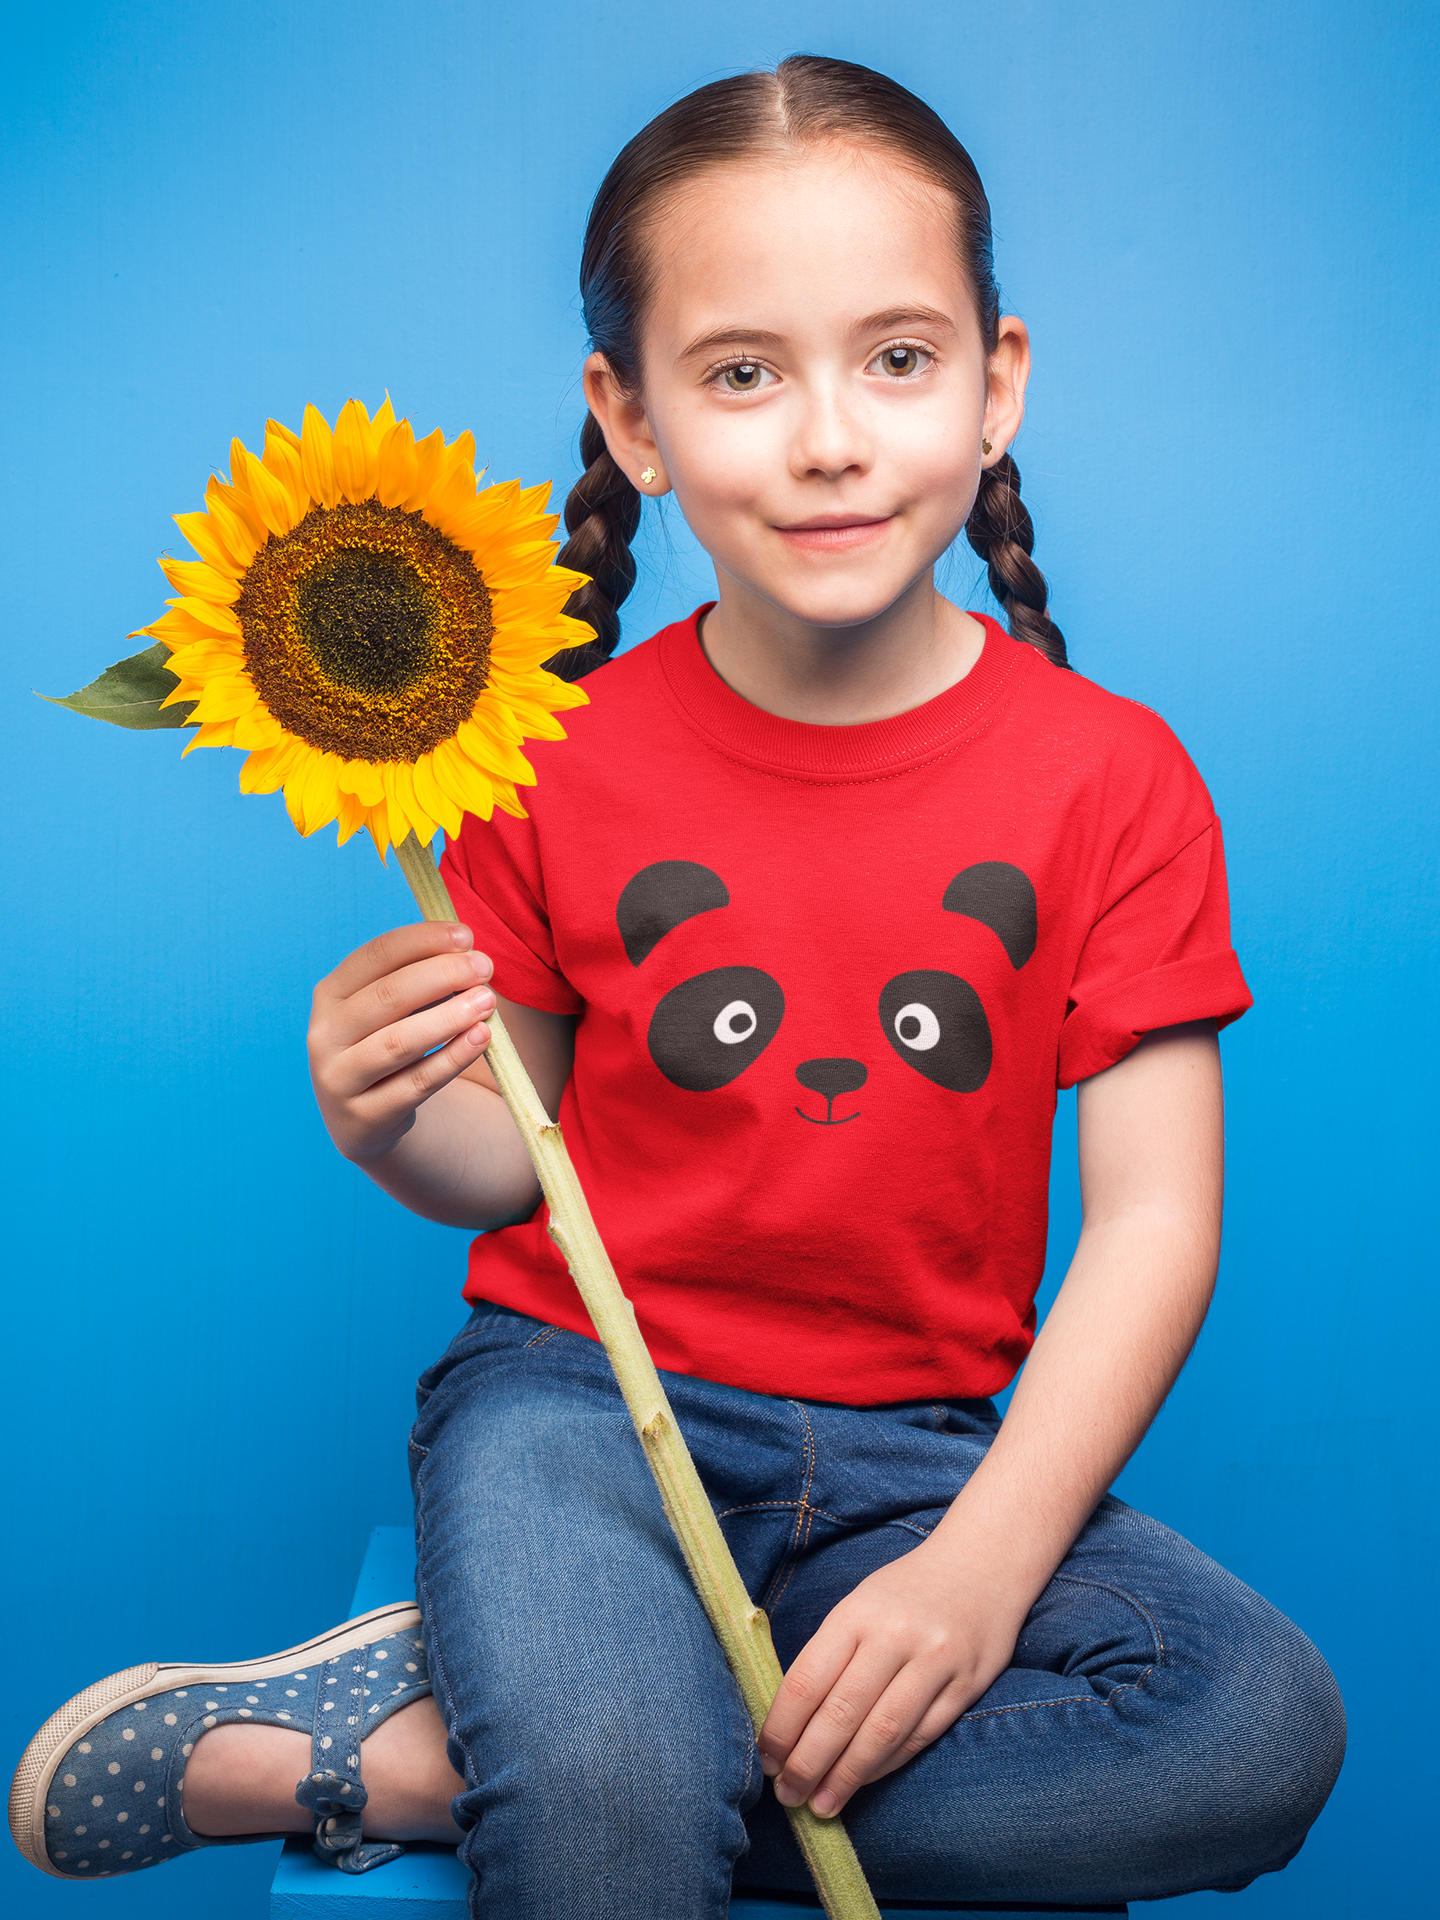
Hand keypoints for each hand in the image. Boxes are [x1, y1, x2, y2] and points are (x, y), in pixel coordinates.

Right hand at [308, 921, 496, 1162]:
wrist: (364, 1120)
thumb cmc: (385, 1045)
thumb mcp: (390, 1009)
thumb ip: (419, 979)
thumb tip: (468, 950)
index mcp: (330, 995)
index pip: (375, 955)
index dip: (422, 941)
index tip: (467, 936)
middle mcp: (325, 1035)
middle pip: (388, 995)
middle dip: (442, 975)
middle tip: (485, 968)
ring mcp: (339, 1079)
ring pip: (399, 1042)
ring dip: (449, 1017)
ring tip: (488, 1001)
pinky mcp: (365, 1118)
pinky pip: (416, 1084)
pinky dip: (452, 1059)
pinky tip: (481, 1039)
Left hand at [758, 1538, 1024, 1817]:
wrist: (982, 1563)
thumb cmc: (906, 1592)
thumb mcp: (860, 1604)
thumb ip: (831, 1655)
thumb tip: (791, 1723)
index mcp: (857, 1612)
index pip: (808, 1680)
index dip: (782, 1727)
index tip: (766, 1760)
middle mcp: (895, 1636)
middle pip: (843, 1712)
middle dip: (809, 1762)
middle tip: (787, 1795)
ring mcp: (935, 1661)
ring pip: (883, 1732)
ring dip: (847, 1776)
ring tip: (822, 1805)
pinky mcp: (966, 1685)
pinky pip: (920, 1736)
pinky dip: (887, 1765)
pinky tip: (864, 1781)